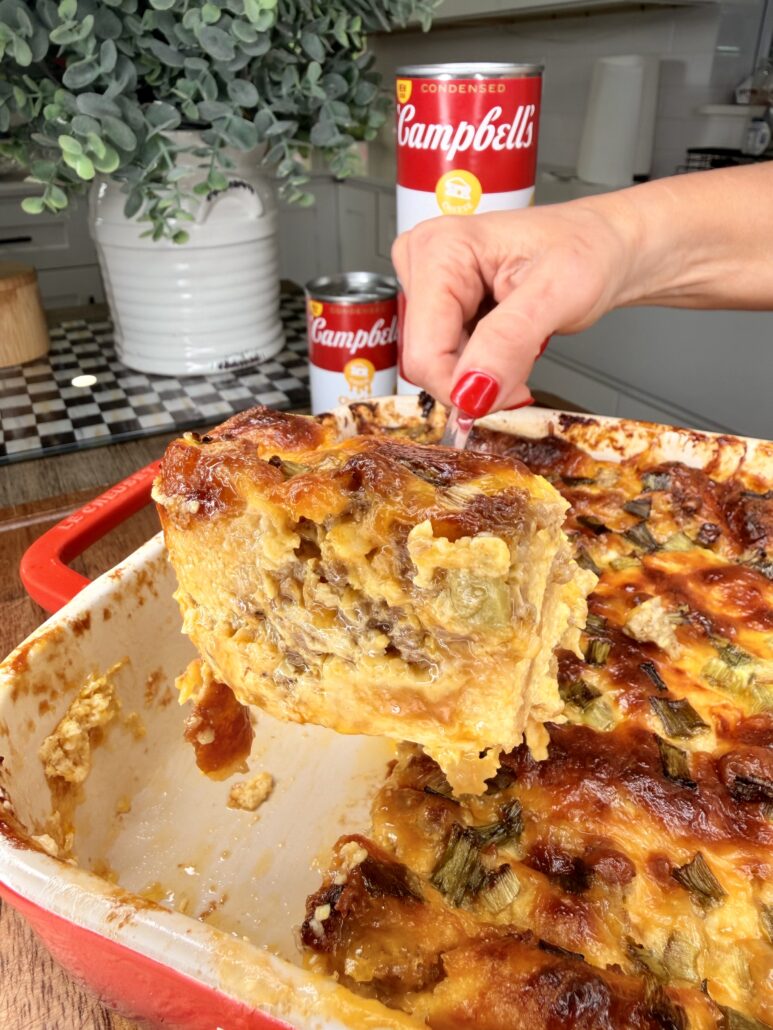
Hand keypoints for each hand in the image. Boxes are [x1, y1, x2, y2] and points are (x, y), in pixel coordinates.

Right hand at [392, 196, 641, 414]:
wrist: (607, 246)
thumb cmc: (589, 249)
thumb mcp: (559, 293)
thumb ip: (509, 342)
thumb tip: (471, 391)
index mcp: (440, 249)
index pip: (425, 352)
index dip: (465, 387)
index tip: (512, 393)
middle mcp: (422, 262)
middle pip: (425, 361)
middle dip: (475, 381)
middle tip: (523, 363)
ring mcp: (427, 285)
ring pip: (435, 366)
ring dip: (480, 376)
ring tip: (520, 346)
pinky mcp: (438, 306)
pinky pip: (445, 360)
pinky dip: (480, 368)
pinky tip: (506, 345)